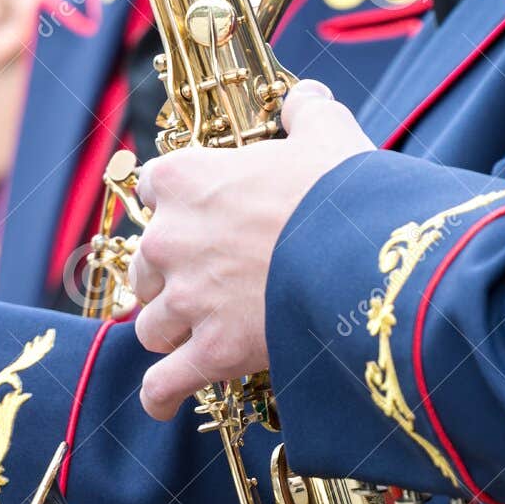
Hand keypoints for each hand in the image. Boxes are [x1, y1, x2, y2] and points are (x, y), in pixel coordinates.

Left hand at [130, 82, 372, 419]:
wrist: (357, 251)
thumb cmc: (339, 191)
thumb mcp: (326, 134)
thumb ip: (305, 113)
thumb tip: (303, 99)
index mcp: (185, 179)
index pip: (153, 189)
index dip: (175, 208)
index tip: (196, 220)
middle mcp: (170, 239)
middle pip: (147, 268)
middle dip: (169, 280)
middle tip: (204, 287)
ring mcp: (185, 300)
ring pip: (152, 327)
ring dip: (171, 334)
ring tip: (196, 340)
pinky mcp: (208, 353)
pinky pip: (164, 384)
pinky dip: (161, 396)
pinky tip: (162, 404)